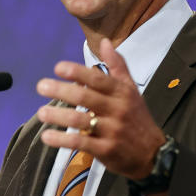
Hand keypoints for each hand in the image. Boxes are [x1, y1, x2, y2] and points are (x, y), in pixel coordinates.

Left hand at [35, 37, 165, 179]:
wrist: (154, 154)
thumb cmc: (137, 117)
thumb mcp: (131, 90)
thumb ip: (117, 66)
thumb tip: (105, 42)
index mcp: (121, 92)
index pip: (98, 79)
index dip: (77, 72)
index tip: (58, 67)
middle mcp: (117, 109)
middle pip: (85, 97)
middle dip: (61, 90)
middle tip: (41, 86)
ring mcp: (112, 130)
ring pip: (81, 120)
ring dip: (58, 115)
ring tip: (41, 112)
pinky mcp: (106, 150)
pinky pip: (81, 142)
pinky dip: (62, 140)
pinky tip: (47, 136)